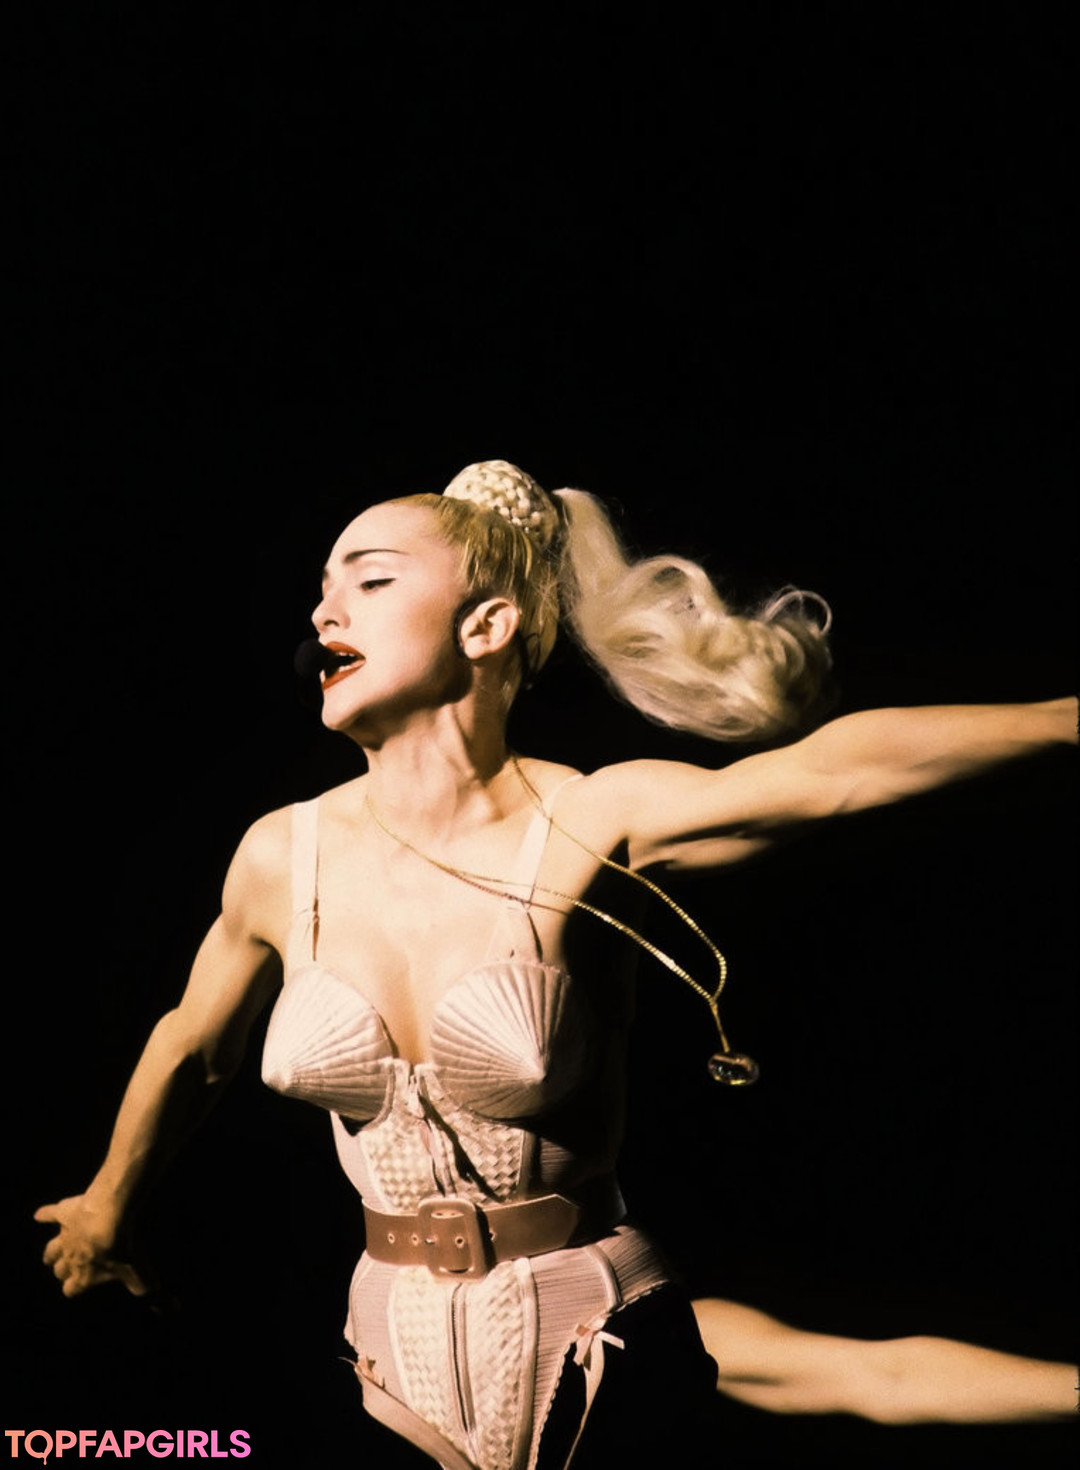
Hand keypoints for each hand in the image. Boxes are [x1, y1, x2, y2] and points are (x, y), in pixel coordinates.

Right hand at [34, 1195, 148, 1297]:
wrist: (110, 1213)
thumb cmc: (122, 1245)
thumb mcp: (137, 1270)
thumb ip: (143, 1285)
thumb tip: (160, 1299)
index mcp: (84, 1274)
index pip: (71, 1289)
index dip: (73, 1289)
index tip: (73, 1290)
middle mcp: (70, 1257)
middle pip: (60, 1270)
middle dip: (62, 1272)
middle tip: (65, 1271)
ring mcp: (65, 1234)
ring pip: (51, 1248)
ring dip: (50, 1253)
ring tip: (48, 1257)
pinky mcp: (65, 1212)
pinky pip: (50, 1214)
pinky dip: (45, 1215)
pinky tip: (39, 1215)